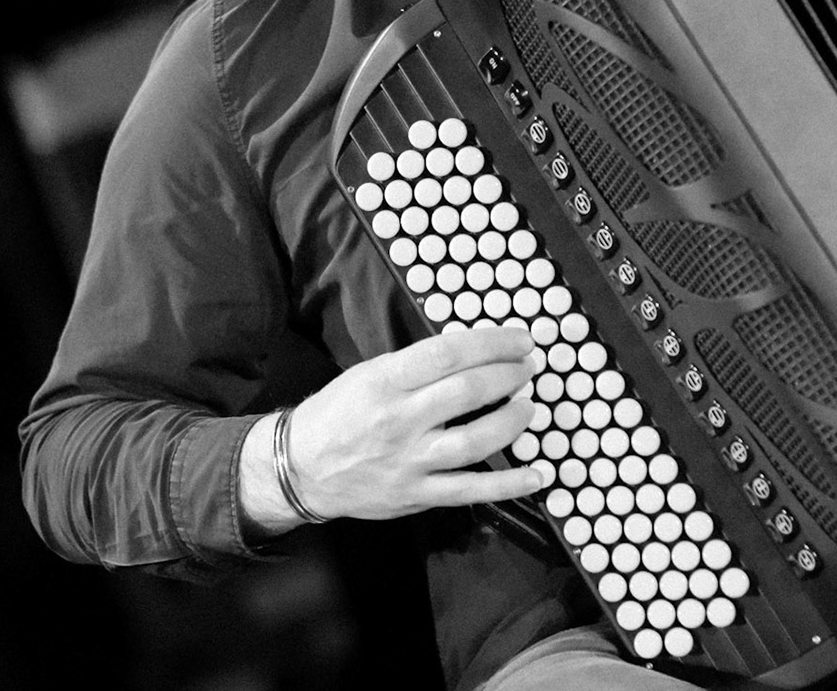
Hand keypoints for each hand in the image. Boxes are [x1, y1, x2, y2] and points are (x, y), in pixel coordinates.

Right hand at [241, 325, 543, 532]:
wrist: (299, 468)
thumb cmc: (340, 412)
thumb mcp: (370, 373)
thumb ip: (418, 366)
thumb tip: (475, 353)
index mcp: (386, 381)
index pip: (449, 354)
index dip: (493, 343)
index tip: (521, 340)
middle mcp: (400, 421)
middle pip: (468, 392)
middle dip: (509, 376)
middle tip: (529, 368)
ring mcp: (410, 461)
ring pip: (475, 441)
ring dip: (513, 421)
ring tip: (530, 406)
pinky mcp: (416, 495)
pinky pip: (470, 490)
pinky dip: (508, 484)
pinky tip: (537, 475)